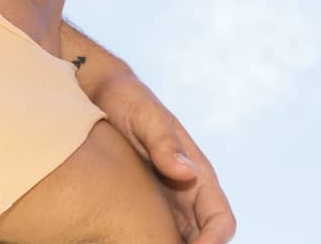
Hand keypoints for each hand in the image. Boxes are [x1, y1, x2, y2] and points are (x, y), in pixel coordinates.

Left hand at [91, 69, 236, 243]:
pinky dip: (151, 242)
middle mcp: (187, 192)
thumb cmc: (126, 100)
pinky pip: (154, 233)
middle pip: (204, 238)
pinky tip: (131, 242)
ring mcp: (166, 201)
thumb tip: (187, 172)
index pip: (220, 220)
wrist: (100, 92)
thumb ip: (164, 143)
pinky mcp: (142, 204)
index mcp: (198, 174)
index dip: (213, 243)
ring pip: (180, 239)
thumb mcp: (145, 116)